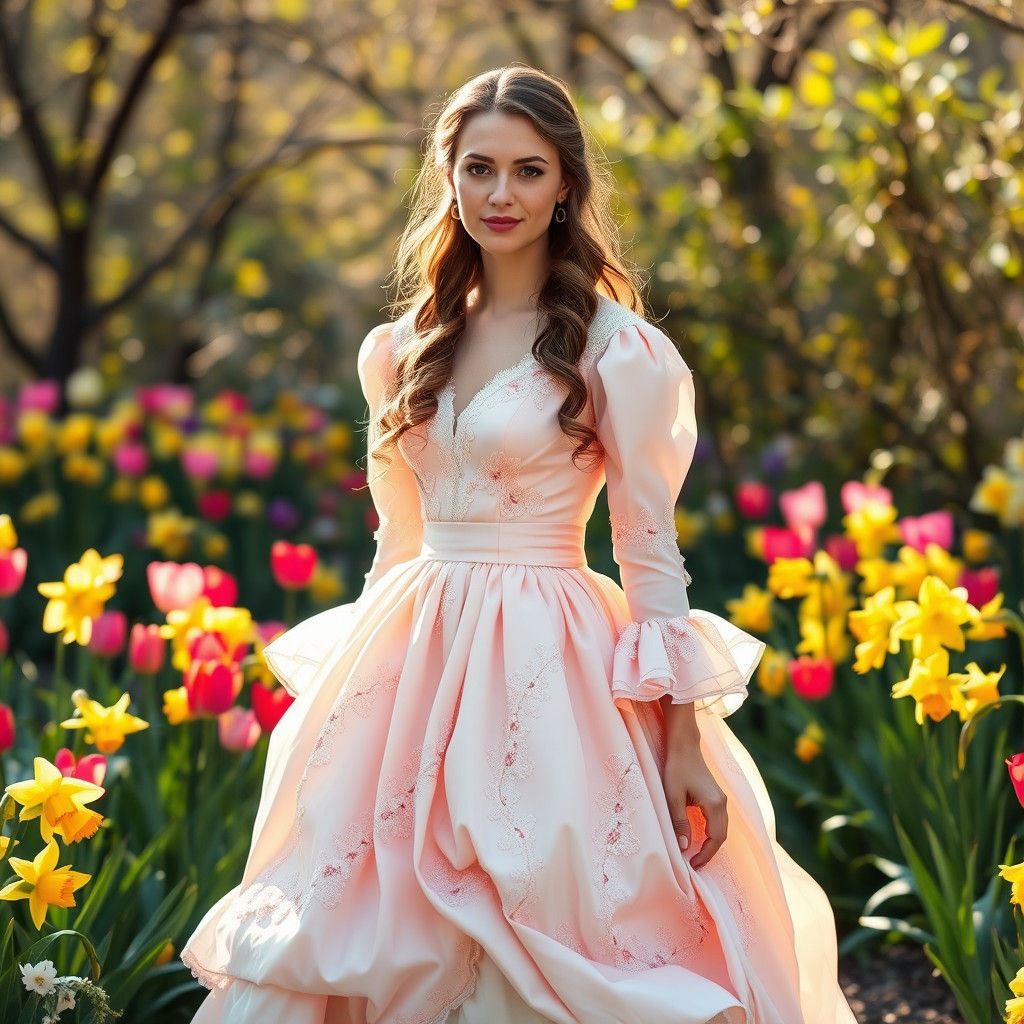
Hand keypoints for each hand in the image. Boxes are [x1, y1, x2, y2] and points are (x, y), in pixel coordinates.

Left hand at [663, 747, 727, 868]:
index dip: (706, 854)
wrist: (684, 745)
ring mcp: (721, 798)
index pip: (715, 838)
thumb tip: (683, 847)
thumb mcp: (673, 796)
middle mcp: (722, 802)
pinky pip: (718, 820)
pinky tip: (699, 836)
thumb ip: (679, 822)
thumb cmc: (677, 768)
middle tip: (694, 863)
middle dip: (709, 852)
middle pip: (721, 835)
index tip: (693, 864)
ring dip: (711, 842)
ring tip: (695, 853)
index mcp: (714, 804)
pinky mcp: (716, 795)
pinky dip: (711, 832)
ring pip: (721, 828)